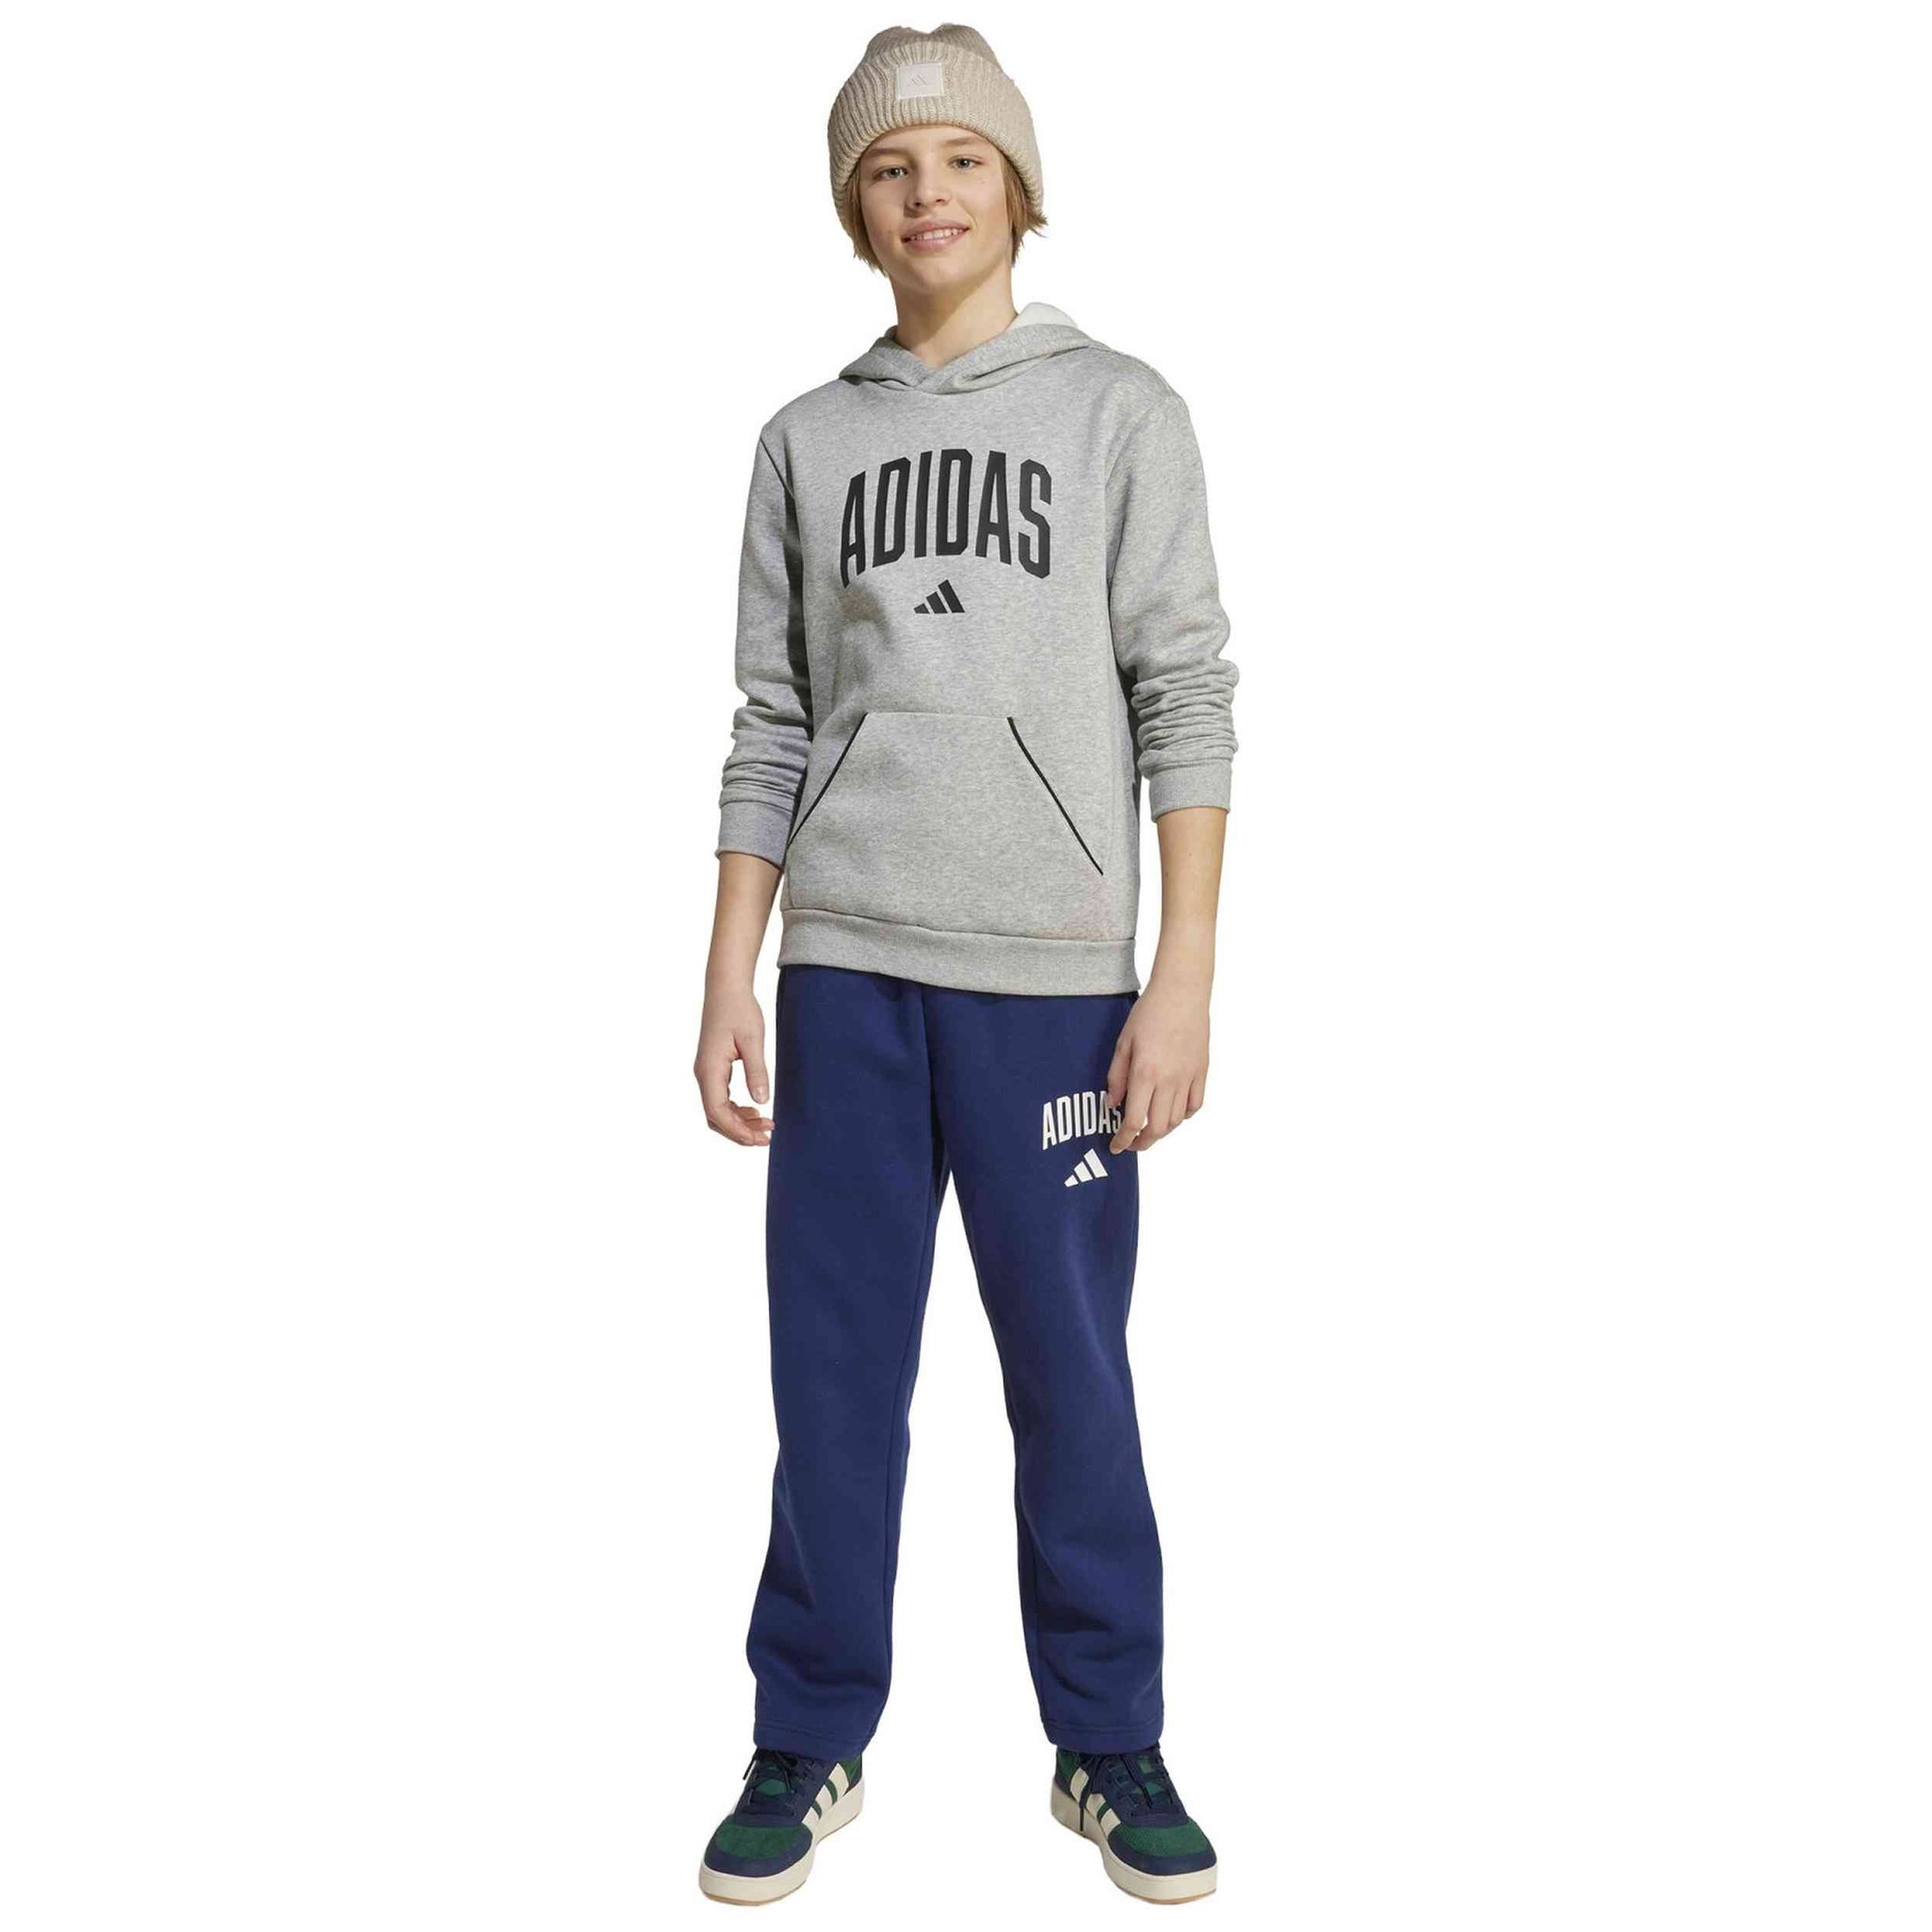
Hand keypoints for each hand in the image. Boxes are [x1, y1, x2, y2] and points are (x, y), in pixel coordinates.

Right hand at [694, 983, 771, 1145]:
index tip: (760, 1139)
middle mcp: (703, 1074)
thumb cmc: (740, 1010)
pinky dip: (735, 1110)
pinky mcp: (712, 1068)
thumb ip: (757, 1071)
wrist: (726, 988)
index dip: (737, 1130)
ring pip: (717, 1110)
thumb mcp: (753, 1040)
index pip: (717, 1112)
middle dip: (740, 1131)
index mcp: (709, 1069)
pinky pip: (720, 1098)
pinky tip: (755, 1110)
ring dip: (739, 1122)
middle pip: (715, 1117)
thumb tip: (761, 1102)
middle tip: (768, 1137)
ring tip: (766, 1125)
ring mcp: (706, 1072)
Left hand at [1106, 977, 1209, 1153]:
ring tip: (1150, 1127)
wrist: (1182, 992)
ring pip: (1178, 1120)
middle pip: (1158, 1128)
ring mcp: (1188, 1077)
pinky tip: (1174, 1113)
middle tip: (1132, 1143)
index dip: (1124, 1139)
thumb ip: (1116, 1077)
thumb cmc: (1149, 1013)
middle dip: (1143, 1142)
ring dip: (1163, 1130)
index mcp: (1145, 1073)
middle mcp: (1169, 1080)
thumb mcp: (1123, 1043)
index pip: (1134, 1120)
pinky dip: (1184, 1116)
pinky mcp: (1202, 1071)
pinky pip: (1195, 1105)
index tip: (1116, 1147)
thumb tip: (1112, 1105)